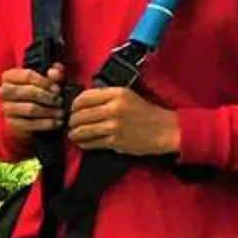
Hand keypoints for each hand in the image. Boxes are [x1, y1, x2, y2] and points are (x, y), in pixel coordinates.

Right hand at [0, 64, 66, 139]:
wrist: (25, 115)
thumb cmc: (37, 93)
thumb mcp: (46, 80)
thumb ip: (54, 72)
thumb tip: (55, 73)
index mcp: (9, 77)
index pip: (27, 75)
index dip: (46, 82)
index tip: (57, 89)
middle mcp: (3, 92)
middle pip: (29, 92)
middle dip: (48, 97)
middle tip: (60, 101)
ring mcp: (5, 109)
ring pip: (31, 109)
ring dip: (49, 111)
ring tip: (61, 112)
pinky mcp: (10, 125)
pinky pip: (30, 124)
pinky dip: (47, 124)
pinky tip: (57, 122)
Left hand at [67, 85, 181, 156]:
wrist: (166, 129)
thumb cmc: (146, 112)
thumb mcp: (127, 96)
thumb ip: (105, 97)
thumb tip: (82, 101)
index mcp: (116, 94)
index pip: (84, 97)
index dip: (74, 104)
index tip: (73, 109)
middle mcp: (113, 108)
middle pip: (79, 115)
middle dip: (72, 120)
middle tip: (72, 123)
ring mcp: (113, 126)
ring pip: (81, 130)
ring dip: (74, 133)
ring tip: (74, 134)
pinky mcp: (114, 141)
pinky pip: (91, 143)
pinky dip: (83, 143)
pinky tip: (83, 142)